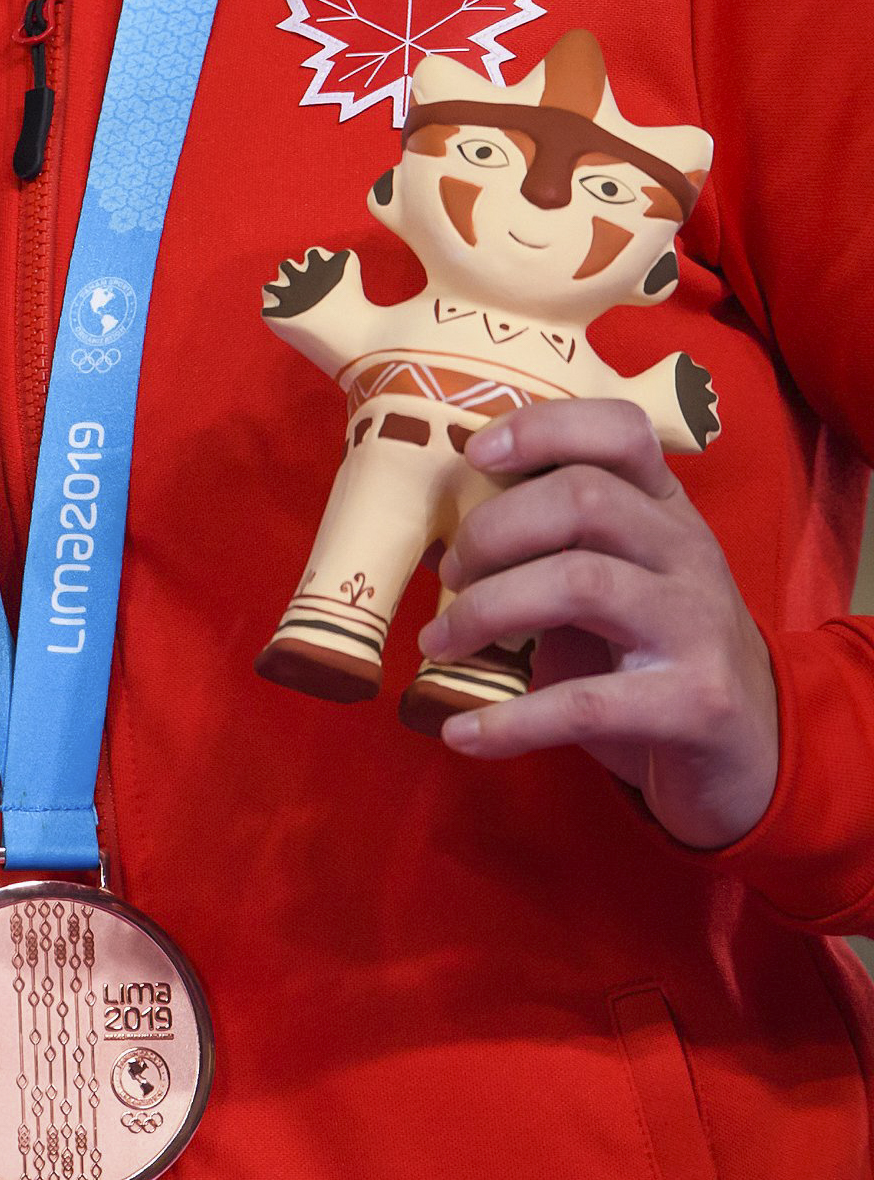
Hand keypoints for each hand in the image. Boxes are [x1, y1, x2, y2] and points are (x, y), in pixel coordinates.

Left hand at [427, 397, 779, 848]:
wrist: (753, 751)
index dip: (542, 428)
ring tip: (440, 642)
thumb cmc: (653, 652)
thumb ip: (542, 546)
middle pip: (583, 499)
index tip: (472, 453)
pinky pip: (587, 703)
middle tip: (449, 571)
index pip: (619, 431)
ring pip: (581, 582)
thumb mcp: (612, 580)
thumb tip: (426, 533)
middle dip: (492, 529)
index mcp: (664, 511)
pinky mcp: (697, 702)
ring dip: (485, 610)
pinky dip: (509, 720)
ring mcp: (697, 625)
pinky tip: (462, 733)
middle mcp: (688, 554)